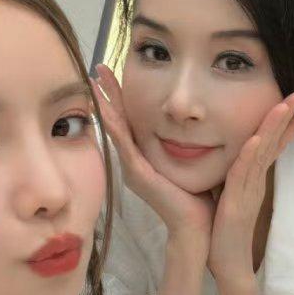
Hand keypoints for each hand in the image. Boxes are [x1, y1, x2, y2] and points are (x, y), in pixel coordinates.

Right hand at [94, 65, 213, 241]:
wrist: (197, 227)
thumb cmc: (197, 196)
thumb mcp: (189, 160)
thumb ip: (187, 142)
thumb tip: (196, 121)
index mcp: (145, 156)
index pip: (131, 119)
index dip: (121, 95)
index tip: (115, 72)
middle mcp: (134, 161)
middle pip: (118, 120)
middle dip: (108, 94)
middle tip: (99, 67)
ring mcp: (133, 168)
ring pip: (116, 130)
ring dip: (106, 105)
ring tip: (96, 82)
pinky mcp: (138, 176)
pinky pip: (124, 147)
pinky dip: (116, 128)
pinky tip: (108, 112)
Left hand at [208, 93, 293, 288]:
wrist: (227, 264)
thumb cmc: (225, 231)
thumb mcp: (232, 197)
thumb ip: (236, 178)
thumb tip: (235, 160)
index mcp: (254, 179)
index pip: (274, 145)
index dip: (287, 124)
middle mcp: (256, 182)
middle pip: (274, 143)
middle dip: (287, 117)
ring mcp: (249, 191)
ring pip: (263, 153)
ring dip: (273, 128)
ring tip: (284, 105)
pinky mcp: (237, 203)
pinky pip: (244, 175)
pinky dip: (251, 156)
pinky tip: (256, 139)